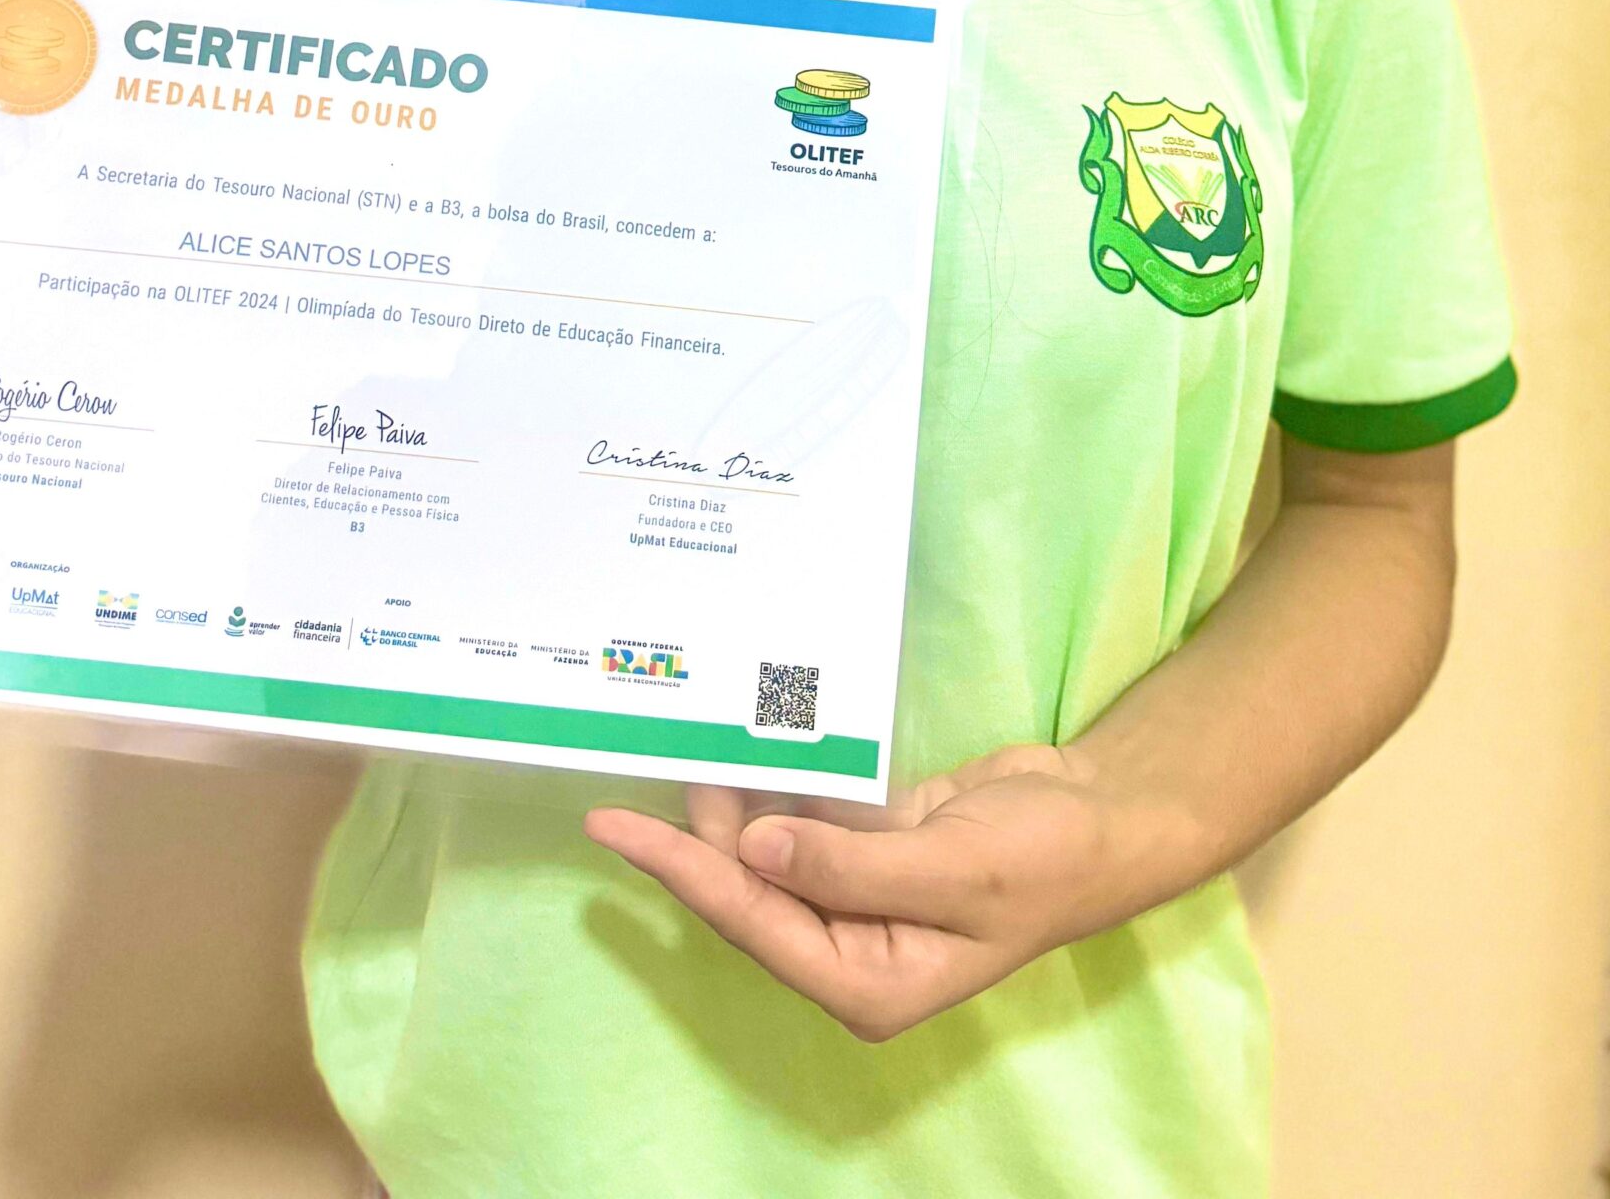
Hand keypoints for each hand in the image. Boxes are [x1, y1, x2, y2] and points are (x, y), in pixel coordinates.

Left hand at [584, 742, 1183, 1041]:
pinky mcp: (871, 845)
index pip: (751, 921)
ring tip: (689, 735)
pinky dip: (780, 780)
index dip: (678, 873)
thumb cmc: (1041, 860)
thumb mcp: (951, 872)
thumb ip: (848, 866)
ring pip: (770, 847)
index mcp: (866, 980)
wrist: (1100, 815)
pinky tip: (748, 738)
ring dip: (735, 796)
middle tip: (657, 751)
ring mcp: (859, 893)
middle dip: (699, 828)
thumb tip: (753, 848)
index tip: (613, 829)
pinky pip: (807, 814)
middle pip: (748, 887)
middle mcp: (850, 945)